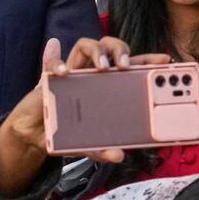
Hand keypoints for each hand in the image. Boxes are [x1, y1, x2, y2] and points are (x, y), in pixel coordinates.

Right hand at [0, 38, 169, 196]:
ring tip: (102, 65)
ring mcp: (71, 70)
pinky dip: (56, 62)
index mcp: (106, 85)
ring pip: (87, 44)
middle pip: (110, 47)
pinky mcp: (49, 74)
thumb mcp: (87, 144)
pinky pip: (52, 62)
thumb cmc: (64, 132)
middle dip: (121, 50)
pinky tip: (64, 72)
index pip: (130, 66)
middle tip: (125, 66)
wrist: (34, 134)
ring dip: (97, 51)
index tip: (164, 60)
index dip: (147, 60)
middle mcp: (90, 73)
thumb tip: (118, 155)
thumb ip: (101, 148)